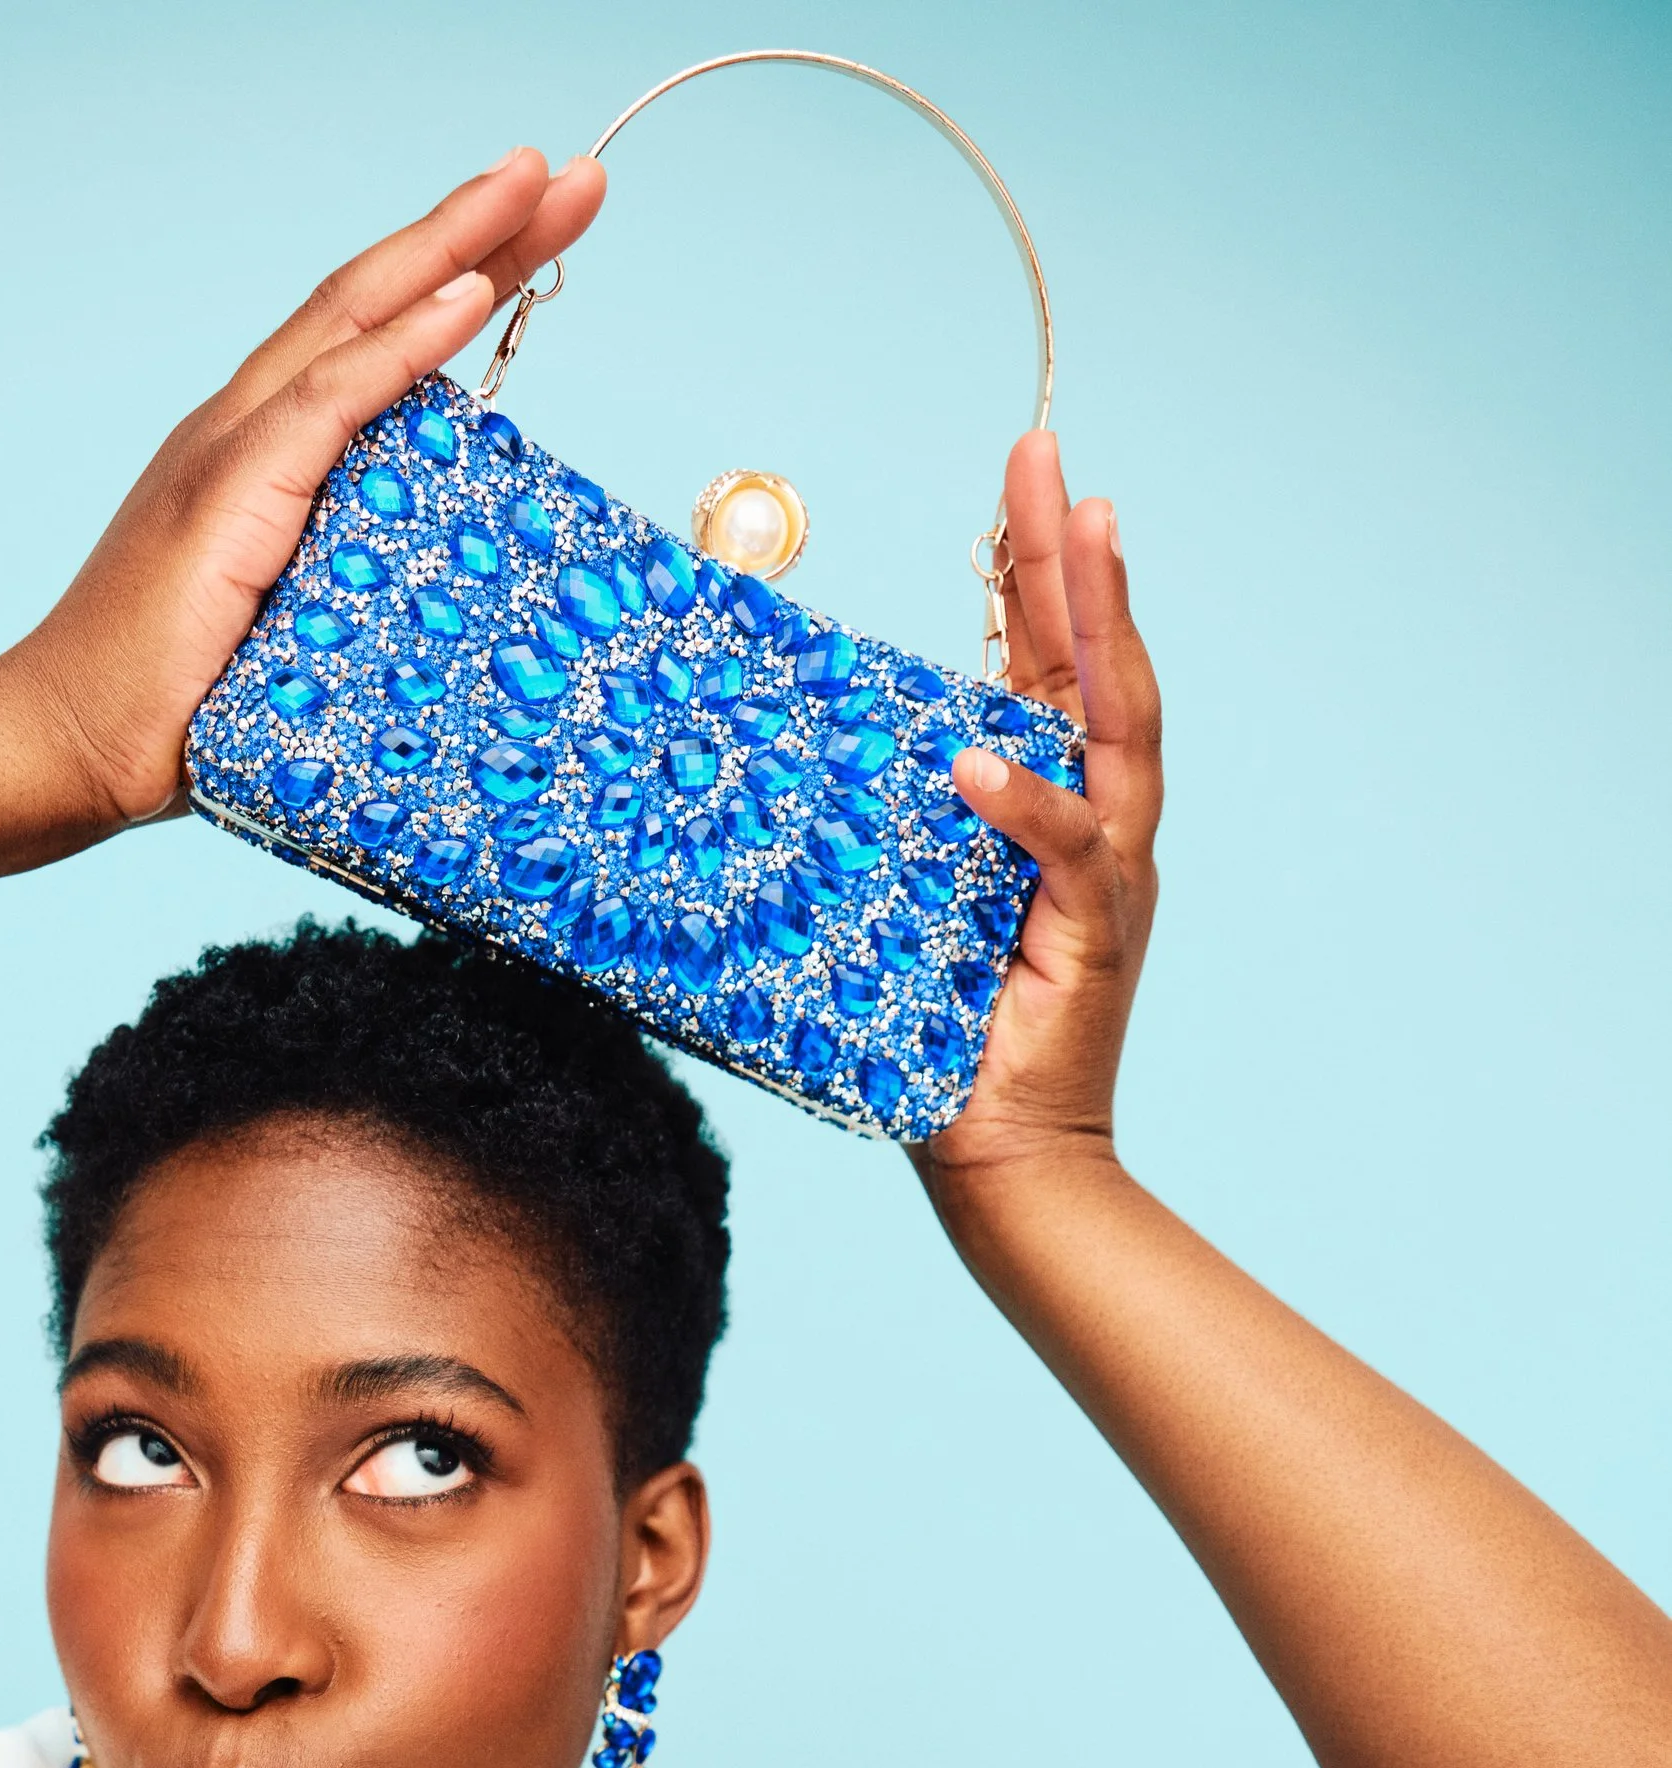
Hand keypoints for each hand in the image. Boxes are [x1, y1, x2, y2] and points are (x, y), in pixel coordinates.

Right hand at [0, 150, 605, 843]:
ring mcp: (229, 451)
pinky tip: (470, 291)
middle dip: (474, 229)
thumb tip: (440, 614)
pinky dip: (404, 344)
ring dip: (457, 248)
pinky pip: (332, 400)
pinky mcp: (227, 493)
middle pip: (370, 300)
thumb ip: (350, 597)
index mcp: (255, 457)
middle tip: (571, 173)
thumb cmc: (174, 719)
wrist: (64, 748)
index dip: (451, 277)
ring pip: (356, 319)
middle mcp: (241, 430)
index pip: (367, 341)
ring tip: (544, 187)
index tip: (537, 227)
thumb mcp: (290, 642)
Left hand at [915, 433, 1161, 1185]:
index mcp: (1055, 814)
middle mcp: (1099, 830)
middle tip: (1054, 458)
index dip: (1042, 572)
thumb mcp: (901, 906)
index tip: (1027, 473)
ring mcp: (1108, 882)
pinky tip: (981, 758)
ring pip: (1117, 731)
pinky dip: (1026, 806)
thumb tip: (798, 754)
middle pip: (1099, 667)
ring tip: (1075, 534)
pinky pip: (1067, 856)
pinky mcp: (1095, 941)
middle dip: (1078, 558)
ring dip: (1097, 628)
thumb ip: (884, 827)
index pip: (1054, 669)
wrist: (1002, 1161)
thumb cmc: (943, 1041)